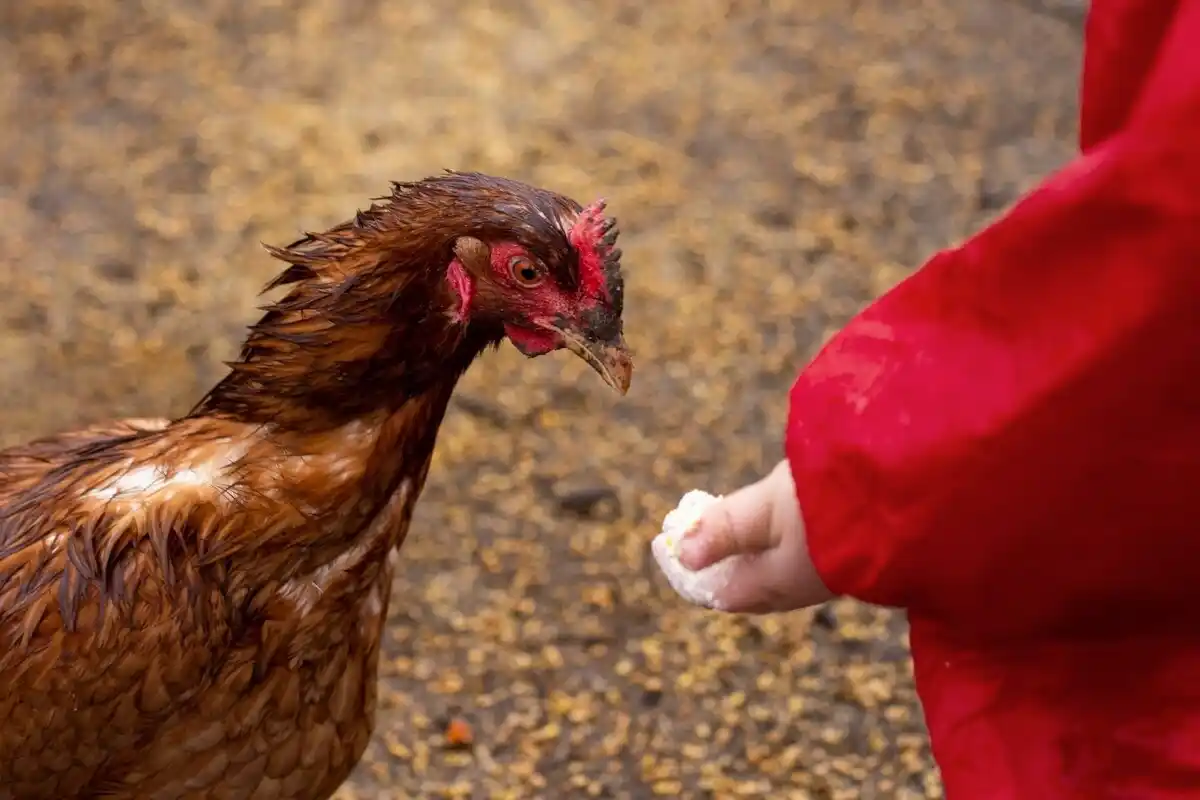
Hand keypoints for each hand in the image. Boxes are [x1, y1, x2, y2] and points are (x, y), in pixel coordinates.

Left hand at [679, 460, 834, 612]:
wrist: (900, 498)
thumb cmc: (826, 502)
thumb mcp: (764, 509)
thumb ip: (724, 530)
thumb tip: (682, 555)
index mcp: (772, 587)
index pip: (715, 594)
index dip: (686, 571)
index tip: (666, 542)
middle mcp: (796, 591)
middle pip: (740, 584)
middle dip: (712, 559)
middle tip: (692, 525)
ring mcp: (820, 579)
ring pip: (766, 573)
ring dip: (740, 551)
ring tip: (726, 517)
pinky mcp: (839, 560)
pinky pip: (790, 560)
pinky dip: (767, 545)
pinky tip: (769, 518)